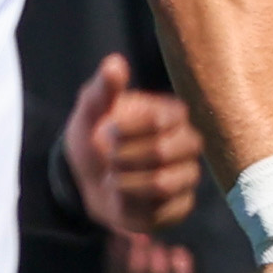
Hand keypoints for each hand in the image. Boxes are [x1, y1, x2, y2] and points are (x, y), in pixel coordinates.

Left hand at [61, 57, 204, 256]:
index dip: (127, 129)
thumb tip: (114, 63)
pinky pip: (163, 209)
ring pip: (164, 182)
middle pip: (165, 151)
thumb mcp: (90, 112)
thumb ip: (103, 89)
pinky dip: (132, 204)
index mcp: (171, 115)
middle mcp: (187, 144)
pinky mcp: (180, 205)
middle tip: (110, 157)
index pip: (162, 120)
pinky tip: (123, 197)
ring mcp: (187, 175)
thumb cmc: (95, 138)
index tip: (108, 130)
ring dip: (126, 181)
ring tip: (114, 178)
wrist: (85, 180)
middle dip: (125, 157)